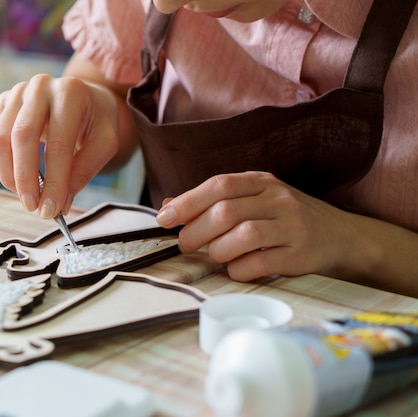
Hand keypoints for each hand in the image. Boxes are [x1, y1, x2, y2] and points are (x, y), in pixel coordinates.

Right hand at [0, 74, 119, 218]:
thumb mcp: (105, 142)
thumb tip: (59, 202)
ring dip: (9, 175)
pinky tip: (20, 178)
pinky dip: (3, 165)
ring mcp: (17, 92)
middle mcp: (39, 87)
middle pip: (21, 137)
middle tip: (33, 207)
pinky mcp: (3, 102)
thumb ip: (84, 170)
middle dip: (25, 179)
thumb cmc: (96, 119)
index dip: (54, 180)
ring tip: (27, 197)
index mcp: (70, 92)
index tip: (52, 209)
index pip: (58, 143)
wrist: (85, 95)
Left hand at [155, 171, 360, 280]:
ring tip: (214, 256)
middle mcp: (278, 199)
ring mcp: (292, 226)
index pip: (219, 185)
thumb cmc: (286, 218)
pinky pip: (261, 264)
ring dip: (218, 251)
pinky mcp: (301, 255)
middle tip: (185, 244)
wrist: (342, 237)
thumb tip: (168, 206)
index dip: (187, 203)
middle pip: (226, 211)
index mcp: (261, 182)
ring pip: (243, 236)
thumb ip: (213, 201)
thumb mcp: (253, 200)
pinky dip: (239, 270)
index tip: (164, 219)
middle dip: (196, 231)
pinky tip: (236, 269)